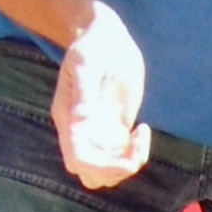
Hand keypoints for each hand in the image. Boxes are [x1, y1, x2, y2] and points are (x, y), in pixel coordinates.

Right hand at [50, 4, 149, 190]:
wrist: (104, 36)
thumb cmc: (91, 45)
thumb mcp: (86, 63)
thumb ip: (83, 92)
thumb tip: (80, 121)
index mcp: (69, 119)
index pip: (78, 160)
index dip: (101, 168)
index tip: (126, 159)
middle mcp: (81, 132)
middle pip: (92, 175)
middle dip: (117, 171)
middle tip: (137, 144)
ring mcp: (99, 133)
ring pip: (108, 171)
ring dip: (129, 164)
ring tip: (141, 135)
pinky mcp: (116, 128)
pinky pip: (123, 156)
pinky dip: (136, 153)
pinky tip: (142, 130)